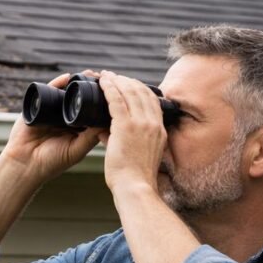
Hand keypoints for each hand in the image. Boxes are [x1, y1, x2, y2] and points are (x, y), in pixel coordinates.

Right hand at [3, 73, 102, 180]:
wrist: (25, 163)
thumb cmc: (51, 162)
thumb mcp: (76, 150)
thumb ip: (91, 137)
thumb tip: (109, 119)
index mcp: (77, 129)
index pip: (92, 111)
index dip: (102, 102)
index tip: (115, 92)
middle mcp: (65, 118)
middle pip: (81, 99)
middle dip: (92, 88)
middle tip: (104, 79)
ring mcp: (52, 111)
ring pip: (67, 93)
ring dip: (78, 82)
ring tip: (90, 74)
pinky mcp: (38, 106)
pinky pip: (49, 90)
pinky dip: (59, 82)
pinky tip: (68, 77)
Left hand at [98, 71, 168, 192]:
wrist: (135, 187)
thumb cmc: (134, 177)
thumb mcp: (140, 154)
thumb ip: (126, 140)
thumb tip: (106, 132)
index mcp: (159, 130)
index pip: (152, 101)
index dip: (139, 89)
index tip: (128, 84)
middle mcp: (153, 123)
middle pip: (142, 92)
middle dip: (127, 81)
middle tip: (114, 77)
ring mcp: (140, 123)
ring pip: (129, 92)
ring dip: (117, 81)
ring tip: (106, 76)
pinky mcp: (125, 126)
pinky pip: (116, 100)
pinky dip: (109, 88)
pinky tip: (102, 82)